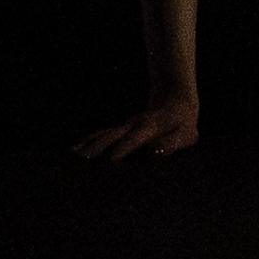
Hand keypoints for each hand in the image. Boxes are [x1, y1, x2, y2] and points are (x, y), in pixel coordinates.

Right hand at [76, 96, 199, 160]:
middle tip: (82, 160)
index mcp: (151, 128)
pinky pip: (102, 134)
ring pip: (104, 134)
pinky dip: (88, 141)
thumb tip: (158, 152)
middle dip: (98, 147)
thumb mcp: (186, 133)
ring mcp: (125, 126)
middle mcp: (134, 125)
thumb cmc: (182, 122)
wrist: (174, 98)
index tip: (111, 159)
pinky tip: (74, 150)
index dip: (124, 147)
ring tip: (73, 156)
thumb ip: (174, 141)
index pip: (135, 138)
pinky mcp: (120, 129)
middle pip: (113, 135)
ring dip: (89, 144)